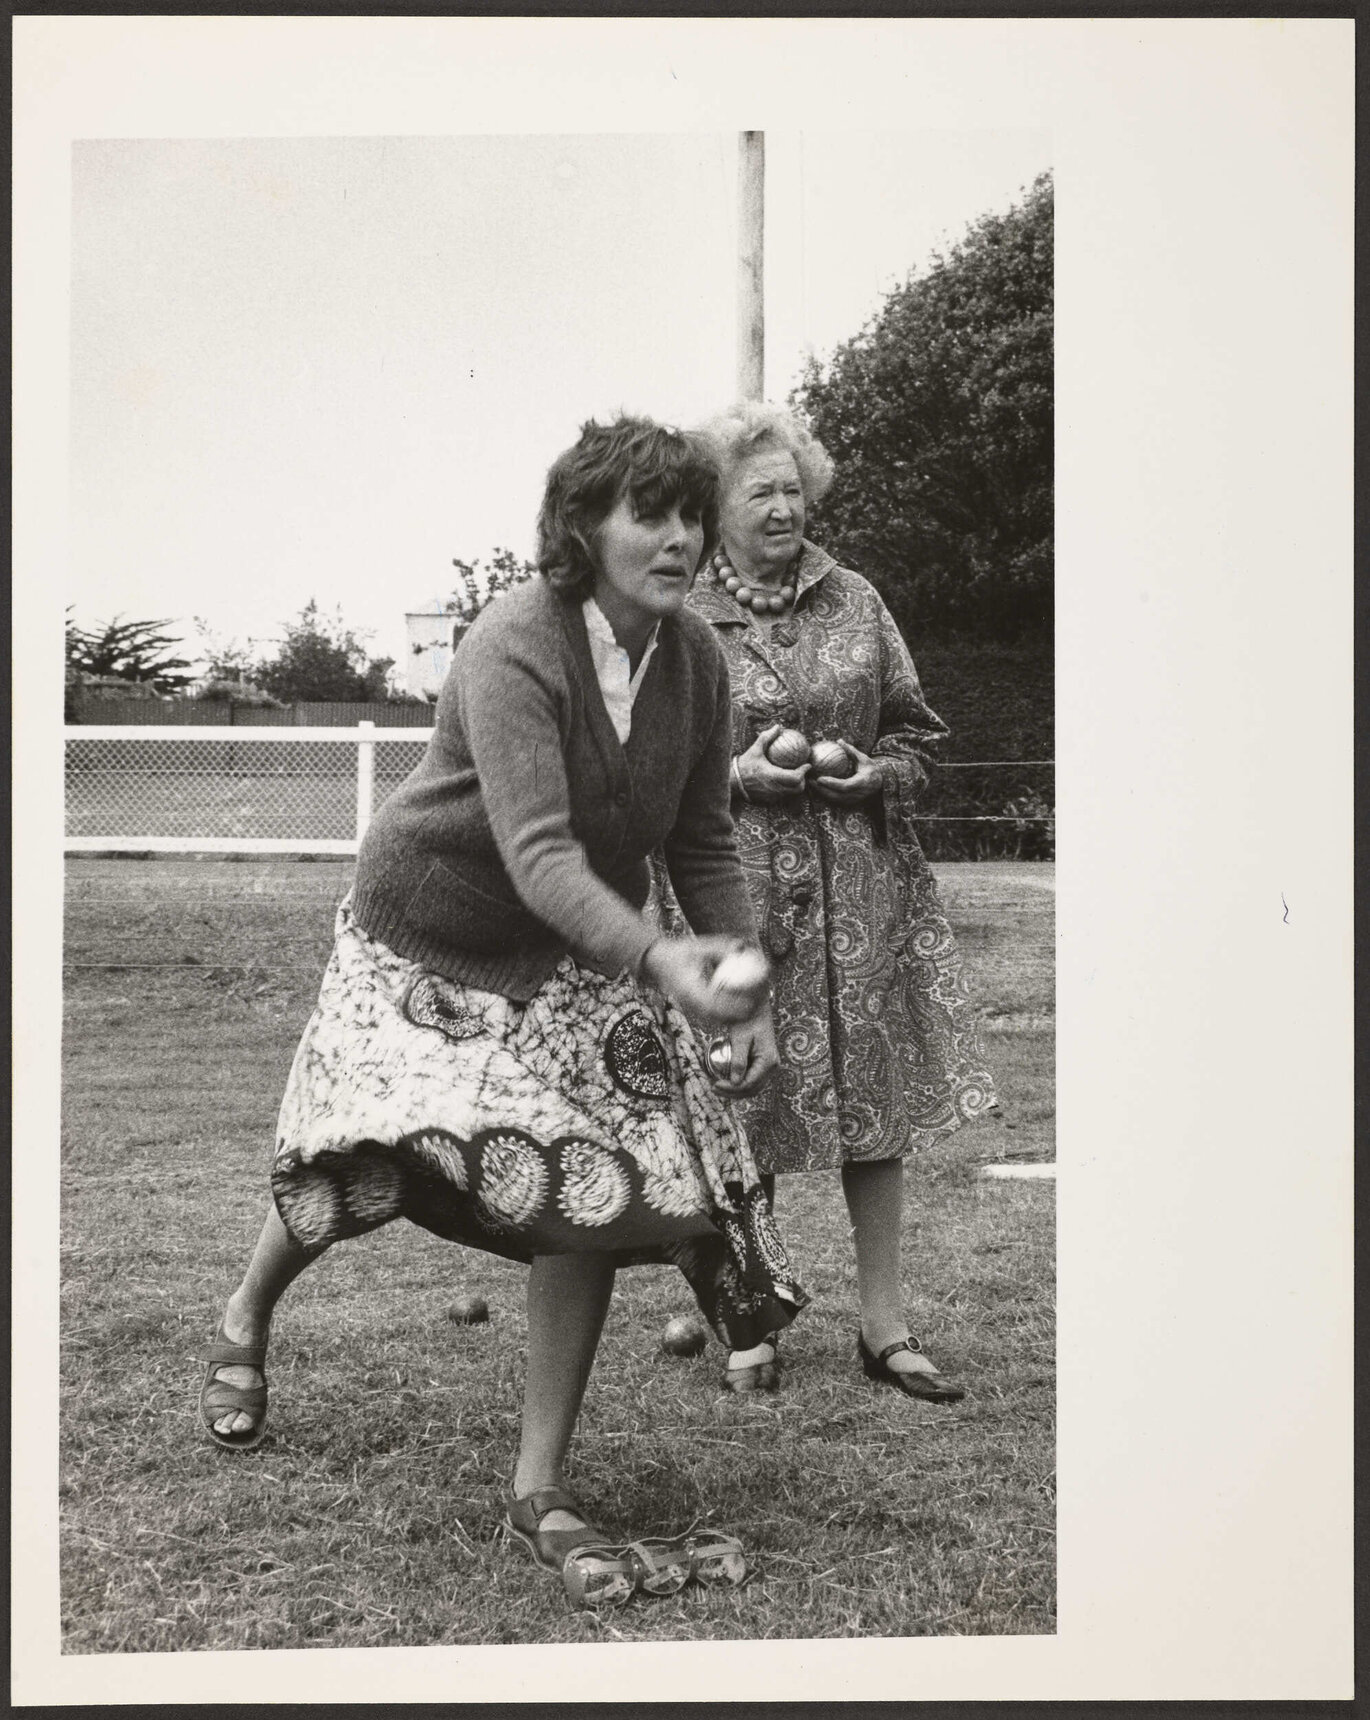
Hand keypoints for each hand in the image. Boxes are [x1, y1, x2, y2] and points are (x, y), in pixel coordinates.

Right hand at [641, 936, 770, 1028]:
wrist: (655, 962)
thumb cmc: (676, 952)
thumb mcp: (696, 947)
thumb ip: (718, 947)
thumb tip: (740, 946)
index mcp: (690, 988)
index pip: (714, 1002)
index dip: (732, 1006)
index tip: (749, 1003)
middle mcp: (689, 1001)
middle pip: (716, 1015)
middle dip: (735, 1015)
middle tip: (754, 1008)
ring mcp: (689, 1005)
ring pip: (713, 1017)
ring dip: (730, 1016)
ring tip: (749, 1011)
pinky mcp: (691, 1006)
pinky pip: (709, 1014)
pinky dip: (724, 1014)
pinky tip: (736, 1010)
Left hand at [709, 1005, 778, 1095]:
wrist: (755, 1008)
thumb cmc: (747, 1020)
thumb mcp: (740, 1039)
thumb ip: (739, 1061)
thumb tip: (735, 1082)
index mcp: (768, 1061)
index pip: (749, 1084)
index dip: (731, 1088)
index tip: (714, 1084)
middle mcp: (772, 1066)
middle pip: (752, 1089)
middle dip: (733, 1092)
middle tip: (714, 1089)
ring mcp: (770, 1065)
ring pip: (754, 1086)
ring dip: (737, 1090)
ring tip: (719, 1087)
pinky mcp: (764, 1062)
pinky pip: (753, 1078)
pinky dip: (741, 1083)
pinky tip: (728, 1081)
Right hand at [734, 724, 809, 804]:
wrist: (732, 782)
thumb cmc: (745, 765)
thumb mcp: (755, 749)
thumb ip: (767, 737)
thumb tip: (778, 726)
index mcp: (773, 775)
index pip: (795, 777)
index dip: (804, 772)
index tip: (807, 764)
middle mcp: (774, 788)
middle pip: (797, 788)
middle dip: (803, 780)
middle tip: (802, 771)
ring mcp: (772, 796)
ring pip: (792, 793)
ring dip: (796, 786)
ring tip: (795, 776)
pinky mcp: (769, 801)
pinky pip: (783, 796)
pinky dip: (787, 790)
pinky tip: (784, 782)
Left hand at [808, 742, 883, 804]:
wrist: (880, 782)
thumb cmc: (870, 768)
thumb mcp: (863, 758)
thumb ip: (851, 751)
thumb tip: (839, 740)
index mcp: (862, 782)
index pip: (845, 785)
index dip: (832, 783)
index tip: (820, 778)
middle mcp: (857, 794)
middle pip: (837, 795)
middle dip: (822, 789)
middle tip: (811, 780)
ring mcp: (854, 800)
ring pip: (835, 799)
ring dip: (822, 792)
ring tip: (811, 783)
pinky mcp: (850, 802)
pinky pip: (836, 800)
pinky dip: (826, 794)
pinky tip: (817, 787)